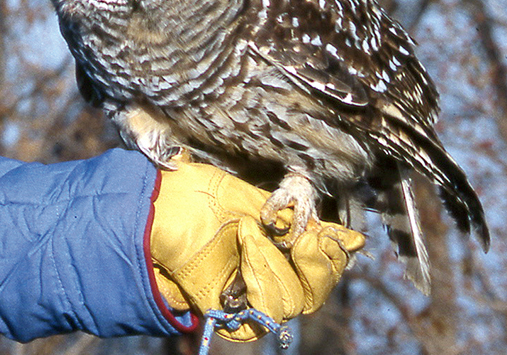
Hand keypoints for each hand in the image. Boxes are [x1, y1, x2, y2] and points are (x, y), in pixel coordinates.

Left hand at [147, 161, 363, 341]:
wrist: (154, 206)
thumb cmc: (195, 193)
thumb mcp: (249, 197)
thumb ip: (296, 217)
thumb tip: (352, 237)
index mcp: (277, 241)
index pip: (324, 261)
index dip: (335, 253)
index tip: (333, 236)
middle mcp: (269, 269)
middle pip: (316, 289)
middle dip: (317, 264)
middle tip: (302, 239)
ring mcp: (251, 290)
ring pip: (295, 301)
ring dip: (278, 264)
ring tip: (251, 235)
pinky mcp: (232, 309)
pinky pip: (266, 312)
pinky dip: (263, 281)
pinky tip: (247, 253)